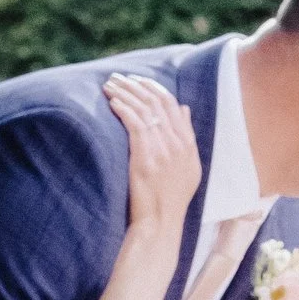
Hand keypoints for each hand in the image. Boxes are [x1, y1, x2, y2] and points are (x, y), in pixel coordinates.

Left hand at [104, 74, 200, 239]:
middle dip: (136, 86)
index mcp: (188, 145)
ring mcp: (162, 150)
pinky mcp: (145, 157)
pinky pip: (134, 123)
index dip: (155, 89)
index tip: (139, 80)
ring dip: (125, 93)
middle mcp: (178, 144)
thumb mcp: (188, 166)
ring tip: (110, 85)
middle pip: (157, 103)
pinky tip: (112, 102)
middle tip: (119, 77)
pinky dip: (123, 108)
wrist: (160, 222)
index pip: (172, 105)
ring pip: (144, 110)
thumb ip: (187, 136)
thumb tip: (184, 108)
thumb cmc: (170, 199)